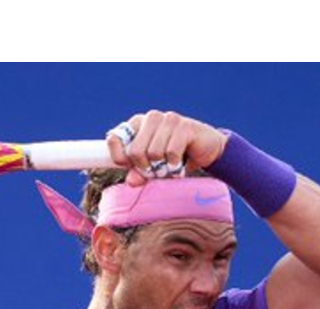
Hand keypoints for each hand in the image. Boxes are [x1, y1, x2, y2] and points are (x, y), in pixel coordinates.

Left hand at [107, 111, 228, 186]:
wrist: (205, 150)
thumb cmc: (173, 157)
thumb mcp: (152, 167)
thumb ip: (138, 173)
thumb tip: (131, 181)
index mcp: (138, 123)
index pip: (114, 138)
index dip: (119, 158)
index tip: (129, 166)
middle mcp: (151, 117)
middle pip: (135, 151)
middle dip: (144, 167)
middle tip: (155, 171)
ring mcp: (169, 119)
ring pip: (153, 152)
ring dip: (162, 167)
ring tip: (169, 167)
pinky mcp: (184, 126)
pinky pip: (171, 152)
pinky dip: (174, 164)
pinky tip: (179, 164)